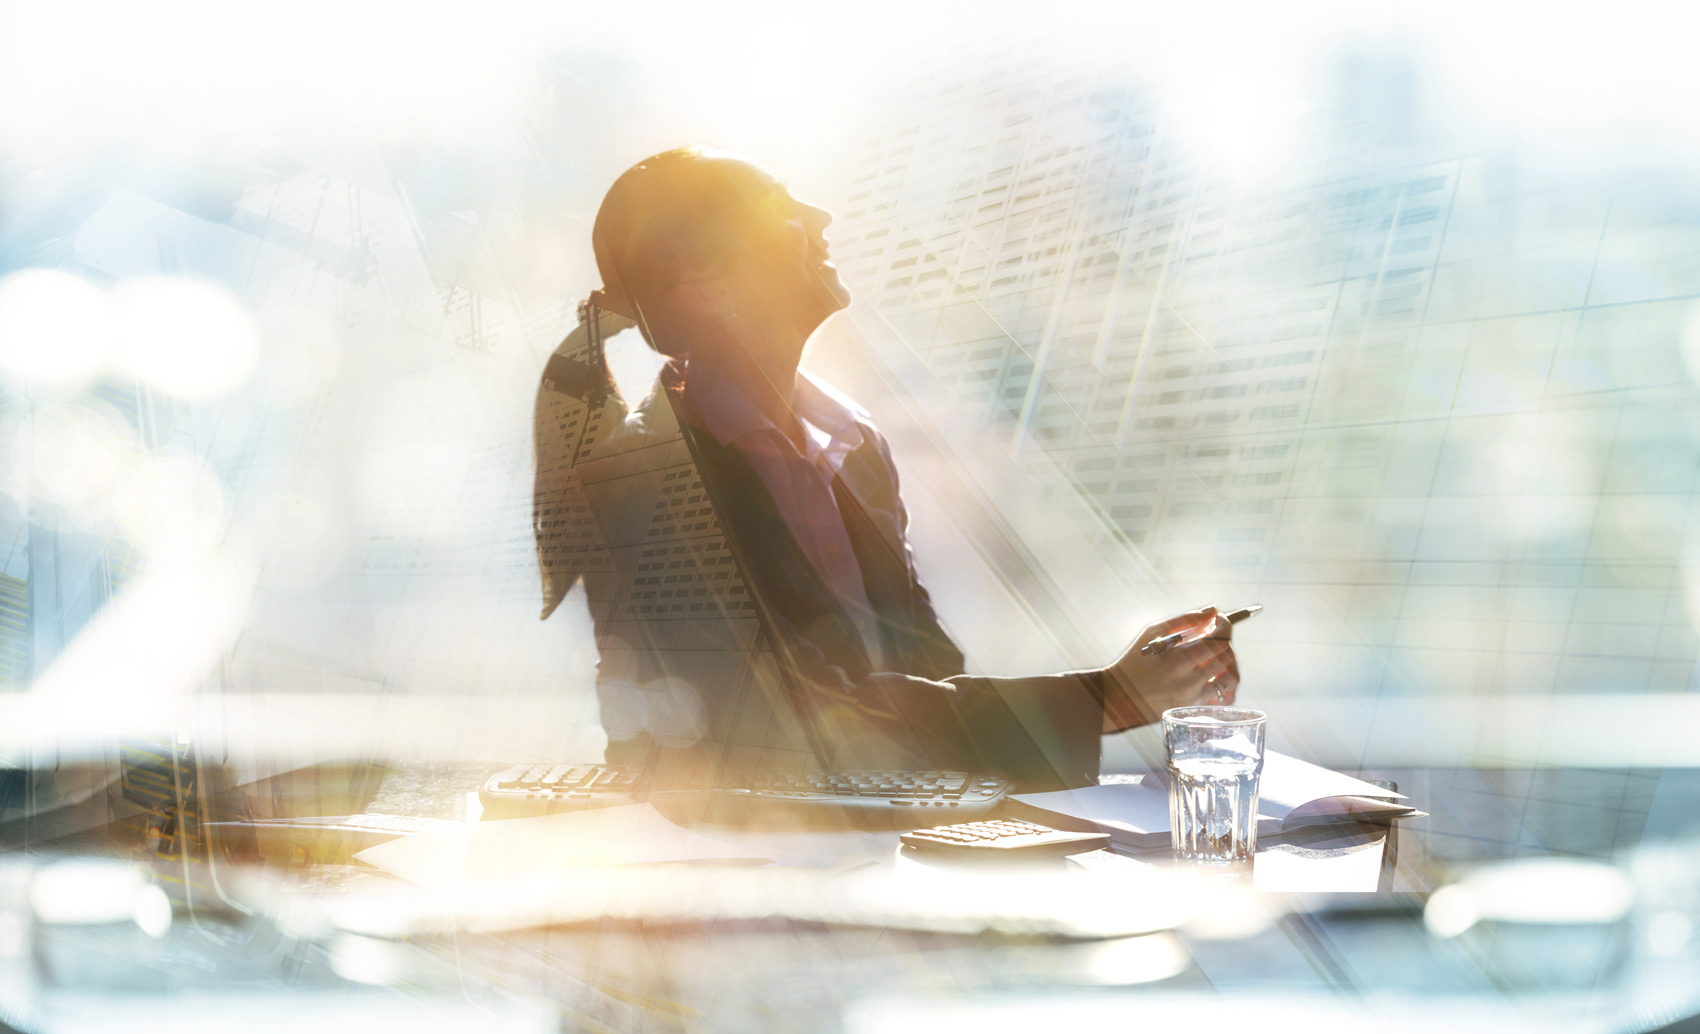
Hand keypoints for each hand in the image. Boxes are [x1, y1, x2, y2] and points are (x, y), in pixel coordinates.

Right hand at [1098, 607, 1239, 731]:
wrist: (1118, 696)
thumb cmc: (1133, 661)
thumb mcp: (1151, 633)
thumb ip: (1183, 620)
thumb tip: (1211, 610)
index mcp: (1177, 660)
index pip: (1217, 641)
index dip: (1224, 626)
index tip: (1220, 619)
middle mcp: (1188, 682)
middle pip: (1226, 658)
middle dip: (1226, 641)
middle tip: (1216, 635)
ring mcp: (1193, 699)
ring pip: (1230, 679)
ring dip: (1231, 662)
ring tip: (1219, 655)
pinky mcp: (1194, 710)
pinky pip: (1224, 700)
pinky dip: (1228, 686)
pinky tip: (1219, 675)